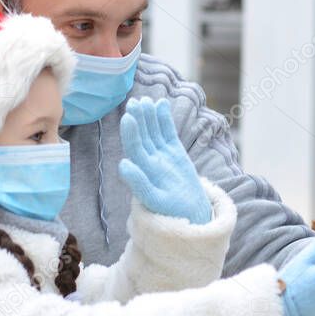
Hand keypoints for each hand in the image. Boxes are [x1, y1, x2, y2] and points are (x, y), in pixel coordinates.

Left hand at [119, 97, 211, 223]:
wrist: (191, 215)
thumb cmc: (171, 212)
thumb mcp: (154, 200)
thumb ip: (139, 183)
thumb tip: (122, 164)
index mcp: (142, 171)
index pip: (135, 148)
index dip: (132, 133)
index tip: (128, 117)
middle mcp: (149, 160)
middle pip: (143, 136)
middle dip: (139, 119)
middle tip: (135, 103)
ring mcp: (161, 155)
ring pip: (154, 131)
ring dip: (149, 116)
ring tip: (146, 100)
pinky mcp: (174, 152)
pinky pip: (167, 132)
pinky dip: (164, 119)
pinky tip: (161, 104)